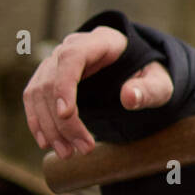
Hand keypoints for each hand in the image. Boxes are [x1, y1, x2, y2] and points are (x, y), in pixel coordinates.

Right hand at [22, 26, 172, 158]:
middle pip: (53, 81)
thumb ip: (148, 90)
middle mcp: (73, 48)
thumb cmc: (150, 75)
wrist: (141, 72)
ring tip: (67, 153)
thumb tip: (129, 97)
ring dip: (49, 126)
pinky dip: (38, 121)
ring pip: (39, 93)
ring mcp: (57, 63)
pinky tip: (47, 142)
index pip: (72, 58)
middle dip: (62, 120)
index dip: (65, 85)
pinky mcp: (50, 79)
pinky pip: (34, 99)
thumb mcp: (160, 83)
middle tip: (80, 150)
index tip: (66, 113)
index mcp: (101, 41)